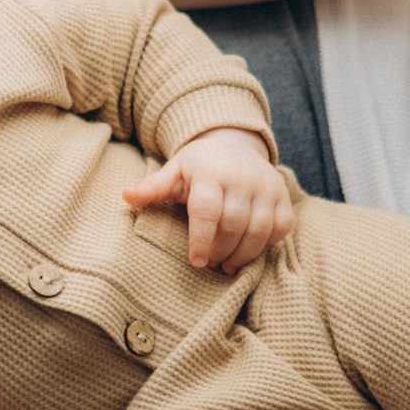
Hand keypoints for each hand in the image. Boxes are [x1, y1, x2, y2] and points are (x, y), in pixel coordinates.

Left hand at [120, 126, 292, 272]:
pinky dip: (266, 244)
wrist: (234, 144)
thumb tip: (126, 196)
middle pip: (233, 225)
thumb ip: (153, 187)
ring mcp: (267, 186)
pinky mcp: (283, 196)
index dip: (201, 240)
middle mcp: (243, 178)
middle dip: (220, 250)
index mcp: (211, 172)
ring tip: (226, 264)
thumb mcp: (174, 171)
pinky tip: (247, 251)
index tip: (196, 261)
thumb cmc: (198, 166)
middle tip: (208, 262)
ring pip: (259, 230)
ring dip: (242, 254)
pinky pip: (281, 227)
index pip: (208, 211)